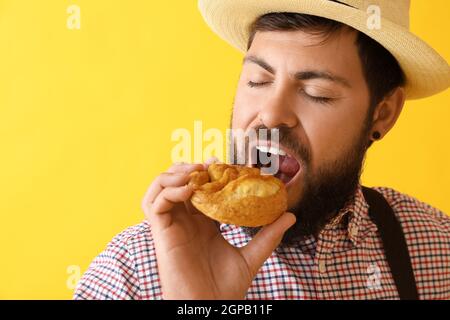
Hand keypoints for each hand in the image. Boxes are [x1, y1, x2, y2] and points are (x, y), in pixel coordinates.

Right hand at [141, 161, 295, 299]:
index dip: (206, 173)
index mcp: (201, 224)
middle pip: (175, 183)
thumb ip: (268, 235)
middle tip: (208, 165)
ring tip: (196, 172)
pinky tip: (190, 189)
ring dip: (174, 175)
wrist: (211, 307)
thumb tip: (290, 215)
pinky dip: (169, 191)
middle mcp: (184, 221)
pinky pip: (155, 204)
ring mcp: (171, 226)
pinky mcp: (161, 234)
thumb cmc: (226, 287)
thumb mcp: (252, 256)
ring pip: (159, 188)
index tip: (224, 163)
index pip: (198, 189)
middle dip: (188, 168)